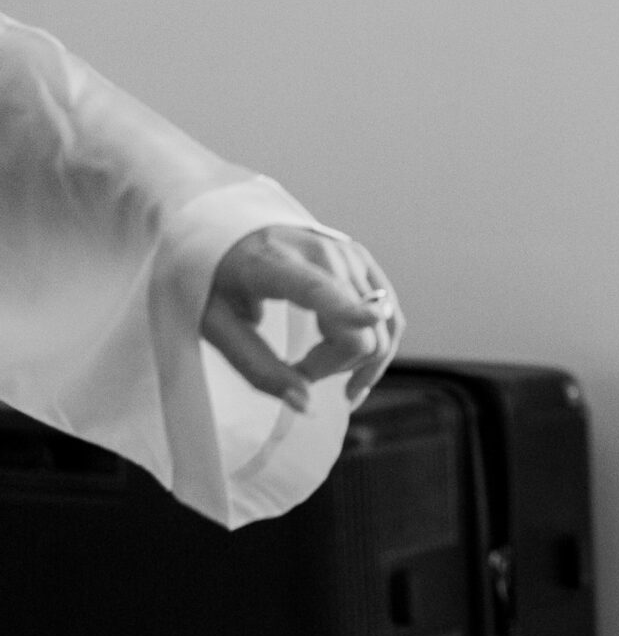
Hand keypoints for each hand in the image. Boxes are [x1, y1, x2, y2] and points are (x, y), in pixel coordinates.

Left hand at [205, 225, 403, 409]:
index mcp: (272, 263)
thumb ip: (257, 366)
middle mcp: (322, 252)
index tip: (369, 320)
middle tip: (298, 371)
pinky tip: (358, 371)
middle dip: (334, 366)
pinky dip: (379, 346)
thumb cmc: (213, 278)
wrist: (222, 230)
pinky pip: (390, 314)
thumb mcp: (216, 325)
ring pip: (382, 325)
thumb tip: (305, 405)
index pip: (315, 287)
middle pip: (357, 326)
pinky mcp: (362, 261)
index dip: (344, 307)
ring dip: (358, 361)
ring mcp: (349, 255)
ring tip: (323, 372)